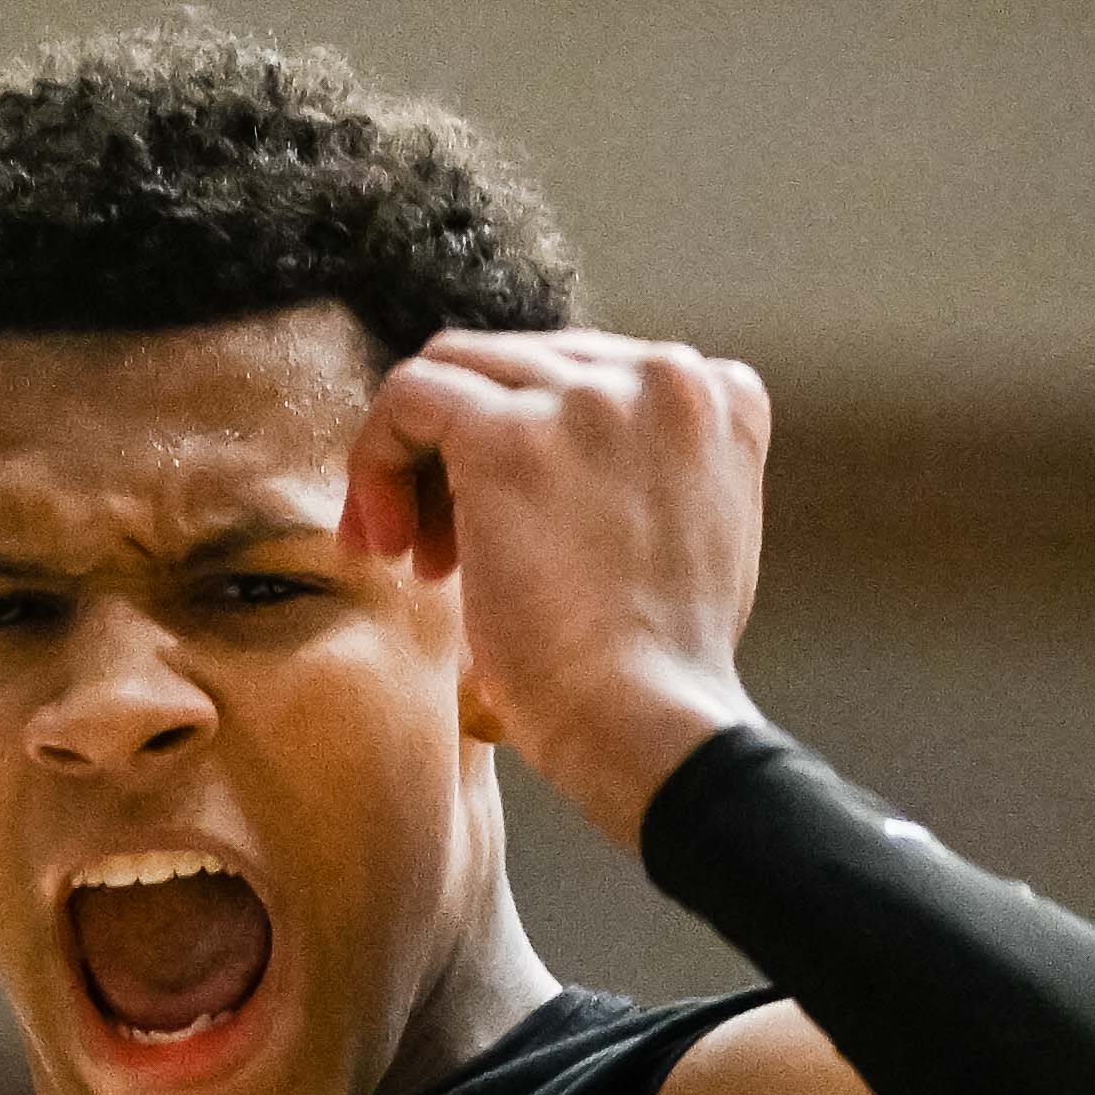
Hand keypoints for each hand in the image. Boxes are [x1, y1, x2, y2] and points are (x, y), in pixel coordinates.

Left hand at [347, 325, 774, 848]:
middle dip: (467, 456)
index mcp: (718, 393)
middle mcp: (663, 374)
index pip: (585, 375)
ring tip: (412, 559)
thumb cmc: (657, 670)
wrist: (647, 725)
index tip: (501, 524)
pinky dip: (376, 459)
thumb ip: (644, 466)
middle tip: (436, 555)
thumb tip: (562, 451)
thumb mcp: (688, 534)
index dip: (532, 442)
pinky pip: (409, 398)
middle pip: (520, 369)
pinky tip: (384, 546)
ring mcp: (588, 397)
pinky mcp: (510, 435)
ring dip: (419, 464)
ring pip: (457, 373)